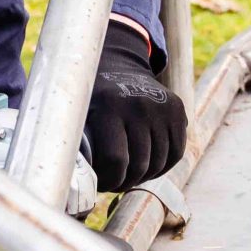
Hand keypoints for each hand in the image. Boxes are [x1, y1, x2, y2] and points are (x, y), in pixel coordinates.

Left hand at [83, 22, 186, 191]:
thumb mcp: (79, 115)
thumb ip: (79, 145)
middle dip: (126, 182)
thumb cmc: (92, 100)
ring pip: (160, 163)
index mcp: (110, 108)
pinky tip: (148, 167)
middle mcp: (139, 106)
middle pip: (140, 165)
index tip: (102, 183)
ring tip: (130, 175)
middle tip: (116, 183)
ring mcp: (162, 107)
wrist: (118, 67)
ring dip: (145, 176)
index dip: (110, 180)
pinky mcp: (177, 110)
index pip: (116, 161)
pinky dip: (163, 166)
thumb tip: (73, 182)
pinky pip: (176, 153)